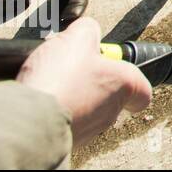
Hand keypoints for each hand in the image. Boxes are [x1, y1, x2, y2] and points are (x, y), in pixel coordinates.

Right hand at [16, 17, 151, 148]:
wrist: (28, 119)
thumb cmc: (60, 80)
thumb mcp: (77, 38)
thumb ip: (87, 29)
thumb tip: (86, 30)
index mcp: (124, 85)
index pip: (142, 90)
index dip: (130, 77)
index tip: (113, 68)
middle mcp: (111, 112)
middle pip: (109, 95)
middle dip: (91, 81)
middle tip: (71, 68)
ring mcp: (89, 130)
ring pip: (86, 110)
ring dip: (72, 96)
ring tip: (51, 82)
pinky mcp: (66, 141)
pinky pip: (64, 123)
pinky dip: (54, 112)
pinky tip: (40, 99)